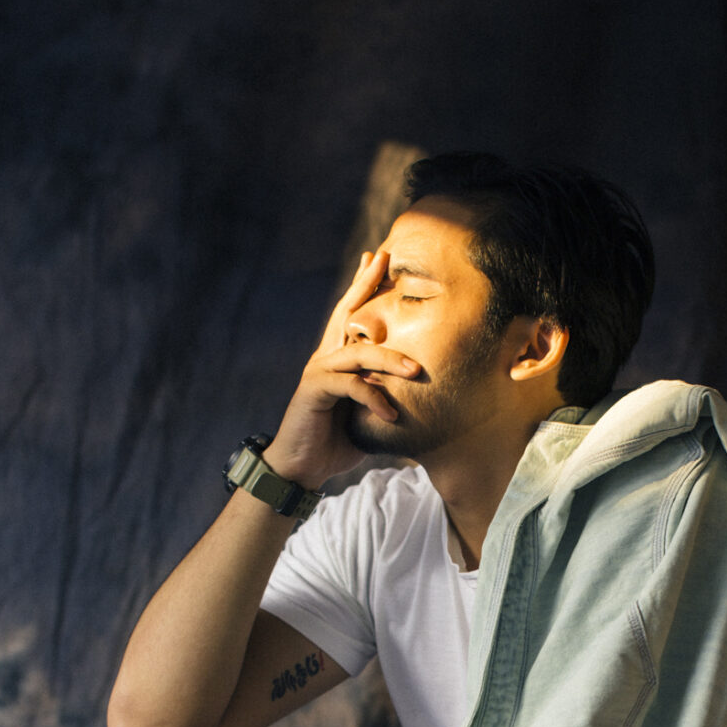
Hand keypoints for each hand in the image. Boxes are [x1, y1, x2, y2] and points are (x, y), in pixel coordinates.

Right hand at [264, 250, 420, 490]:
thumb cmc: (336, 444)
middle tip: (384, 258)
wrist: (301, 468)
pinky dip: (373, 399)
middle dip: (365, 285)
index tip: (377, 258)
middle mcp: (326, 359)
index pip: (351, 317)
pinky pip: (349, 386)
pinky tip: (390, 415)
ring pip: (357, 353)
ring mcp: (318, 372)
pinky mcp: (313, 391)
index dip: (363, 286)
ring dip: (389, 359)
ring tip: (417, 372)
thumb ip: (387, 401)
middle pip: (346, 315)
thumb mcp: (369, 419)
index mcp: (338, 361)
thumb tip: (425, 403)